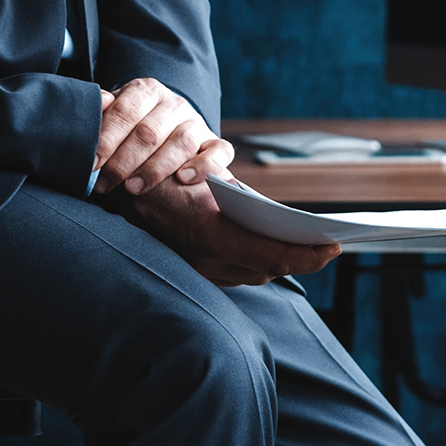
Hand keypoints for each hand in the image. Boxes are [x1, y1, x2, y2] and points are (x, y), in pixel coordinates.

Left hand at [93, 78, 233, 194]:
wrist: (167, 138)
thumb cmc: (131, 132)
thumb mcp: (114, 119)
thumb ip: (102, 114)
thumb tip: (98, 103)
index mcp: (146, 91)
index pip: (125, 111)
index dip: (107, 139)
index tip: (92, 162)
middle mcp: (174, 103)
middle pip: (149, 132)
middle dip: (123, 162)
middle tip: (105, 183)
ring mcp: (197, 123)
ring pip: (181, 143)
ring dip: (154, 168)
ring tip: (133, 188)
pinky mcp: (216, 143)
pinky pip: (218, 152)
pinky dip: (204, 165)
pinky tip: (184, 179)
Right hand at [117, 174, 340, 285]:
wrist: (112, 190)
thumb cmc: (159, 172)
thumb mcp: (204, 175)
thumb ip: (240, 195)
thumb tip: (272, 209)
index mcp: (214, 235)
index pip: (275, 256)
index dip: (308, 255)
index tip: (334, 248)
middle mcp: (207, 259)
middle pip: (268, 269)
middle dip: (300, 261)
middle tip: (327, 249)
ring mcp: (197, 267)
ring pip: (251, 273)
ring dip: (279, 264)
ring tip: (305, 251)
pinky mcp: (191, 266)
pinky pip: (233, 272)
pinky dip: (256, 263)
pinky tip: (268, 252)